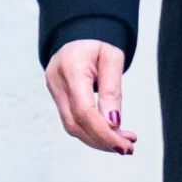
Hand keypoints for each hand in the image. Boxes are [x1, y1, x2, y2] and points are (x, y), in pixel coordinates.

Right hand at [45, 40, 136, 154]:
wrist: (79, 32)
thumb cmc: (98, 42)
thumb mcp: (113, 58)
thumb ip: (112, 90)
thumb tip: (114, 124)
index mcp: (71, 68)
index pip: (83, 110)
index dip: (103, 132)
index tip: (124, 144)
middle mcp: (56, 82)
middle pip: (75, 124)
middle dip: (103, 141)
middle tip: (128, 148)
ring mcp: (54, 90)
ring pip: (72, 127)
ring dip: (98, 140)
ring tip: (123, 144)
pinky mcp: (57, 97)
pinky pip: (72, 121)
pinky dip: (91, 131)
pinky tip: (110, 135)